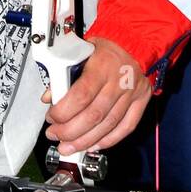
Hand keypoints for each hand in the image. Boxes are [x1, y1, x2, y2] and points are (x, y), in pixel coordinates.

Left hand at [41, 37, 150, 153]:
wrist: (135, 43)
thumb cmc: (105, 47)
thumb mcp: (81, 51)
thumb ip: (64, 73)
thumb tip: (49, 97)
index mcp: (102, 65)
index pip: (82, 95)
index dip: (64, 111)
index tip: (51, 117)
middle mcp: (119, 81)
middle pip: (94, 115)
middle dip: (71, 131)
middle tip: (55, 136)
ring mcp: (132, 94)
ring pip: (108, 125)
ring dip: (86, 141)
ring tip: (69, 147)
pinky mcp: (141, 102)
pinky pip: (126, 127)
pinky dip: (108, 140)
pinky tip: (93, 146)